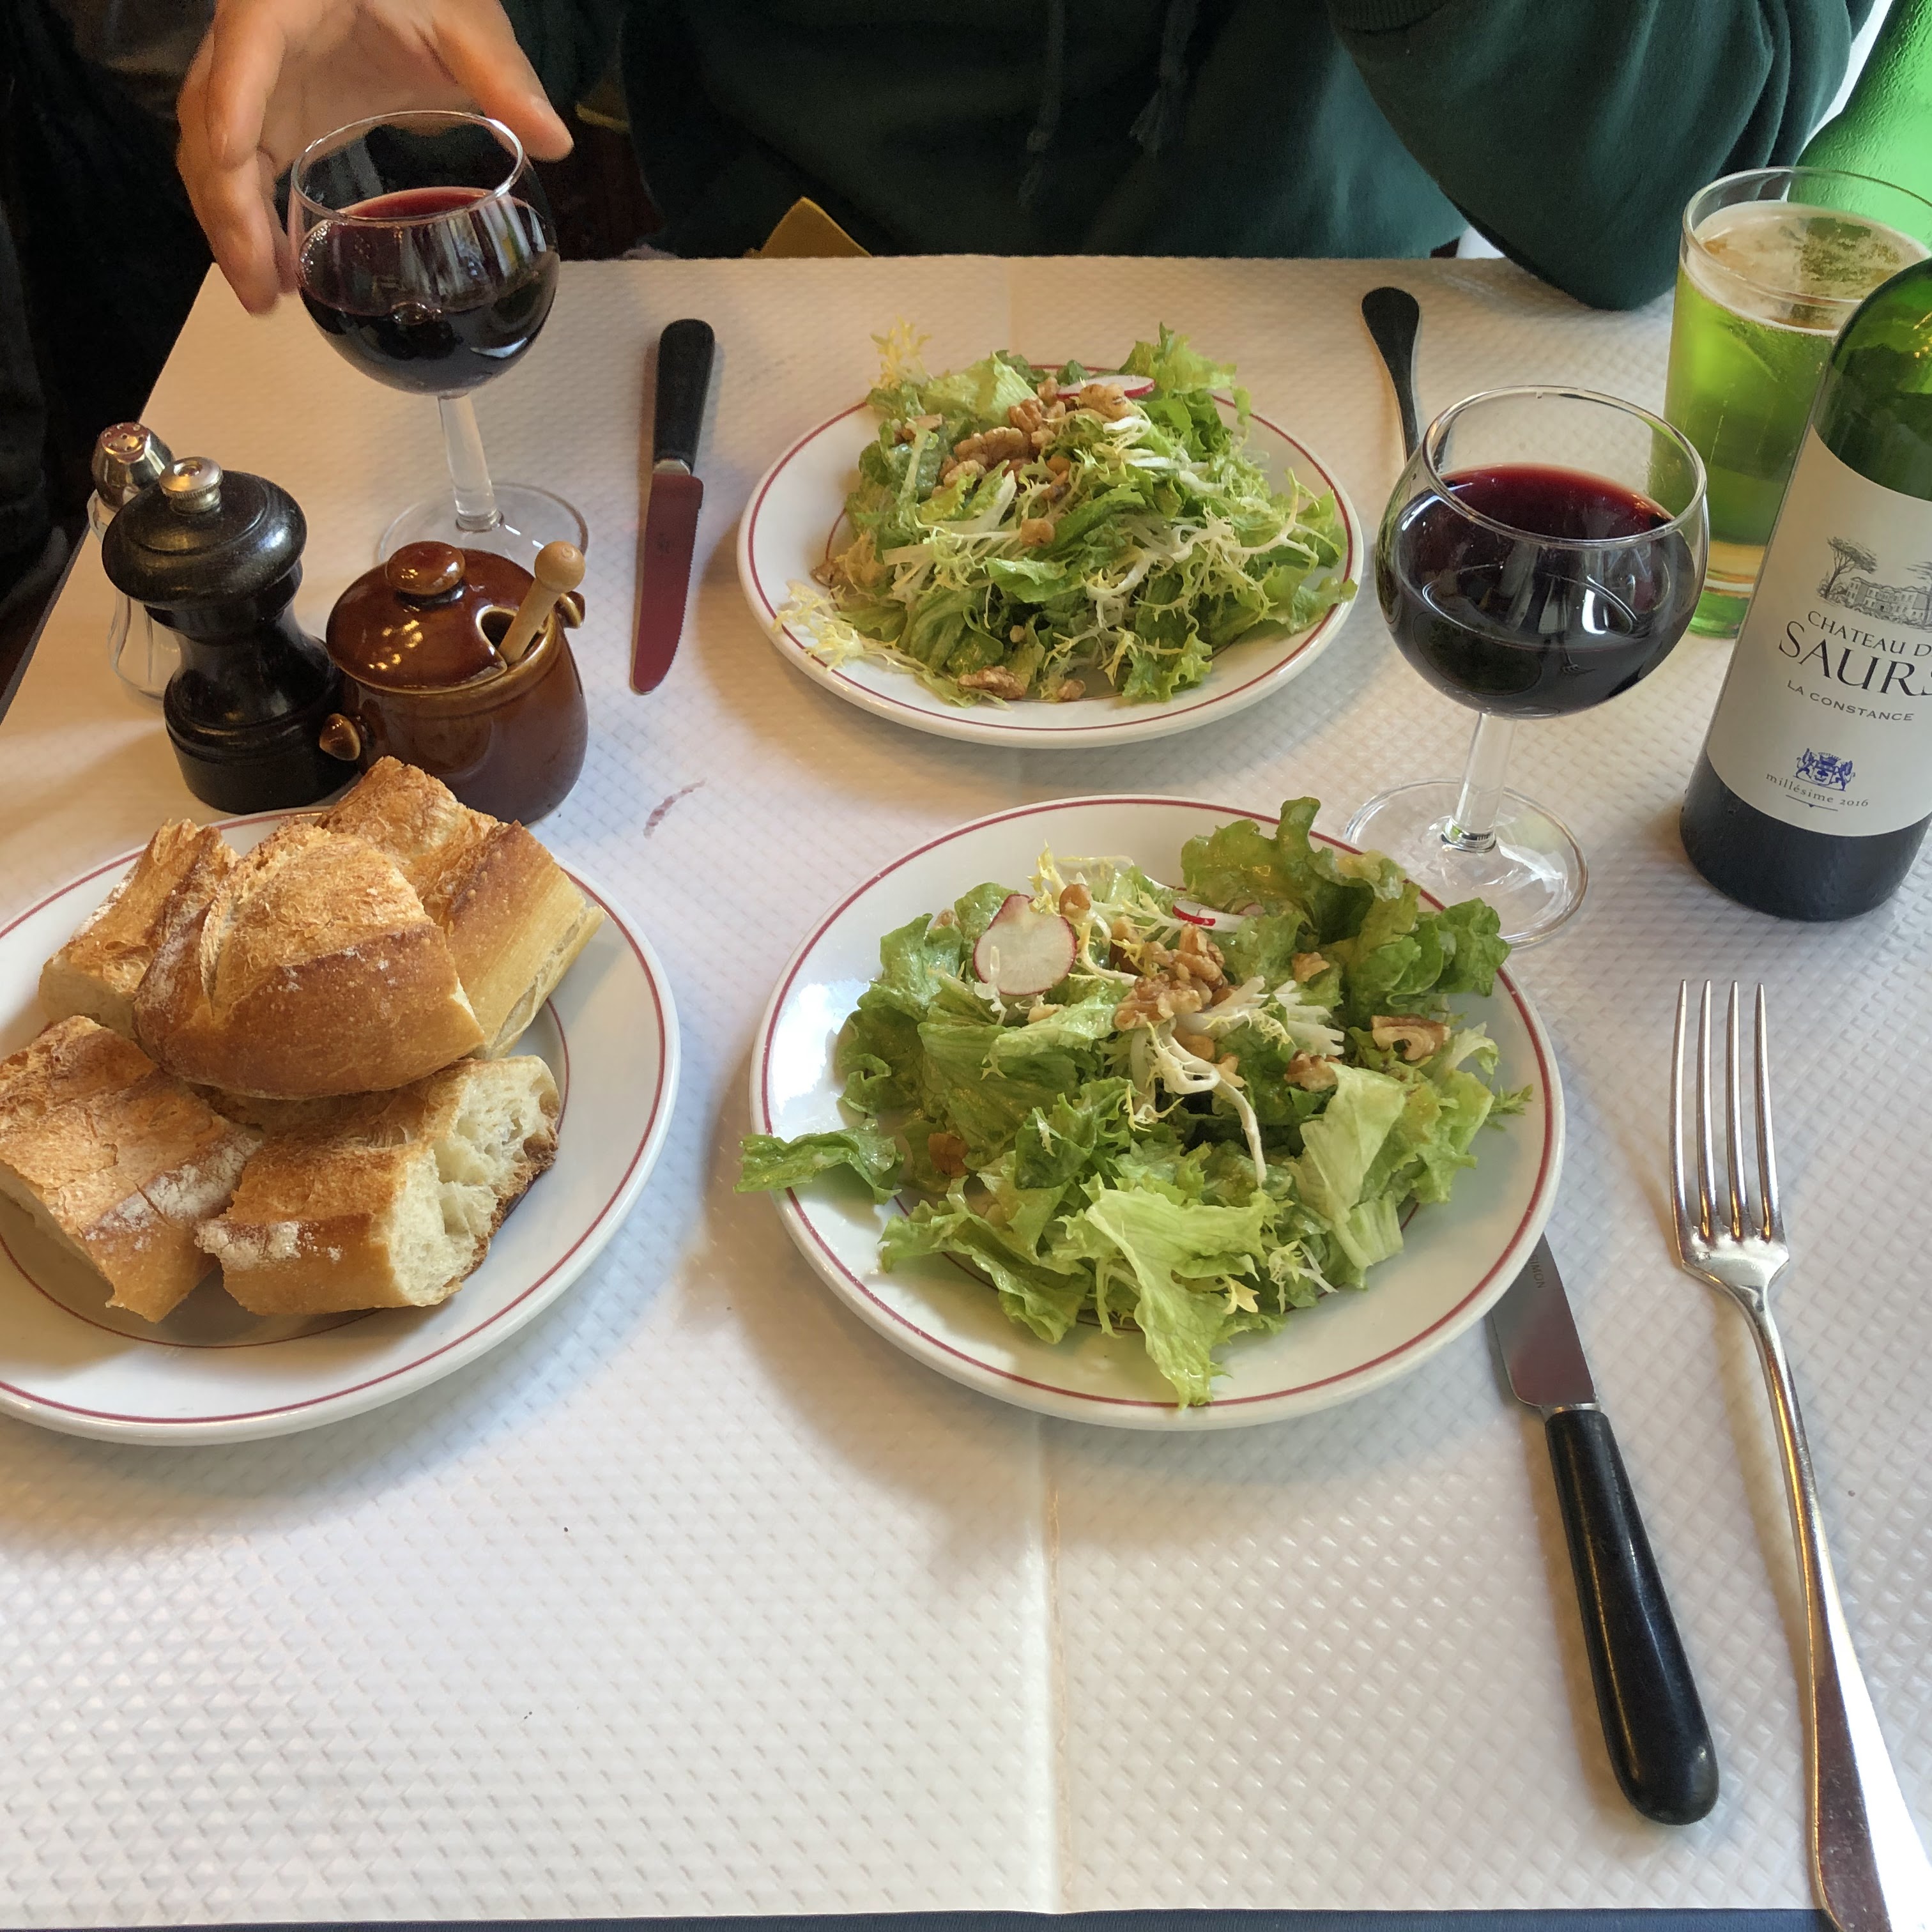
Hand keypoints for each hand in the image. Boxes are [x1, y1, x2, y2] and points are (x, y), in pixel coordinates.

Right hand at [177, 0, 573, 314]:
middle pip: (211, 112)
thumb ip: (504, 75)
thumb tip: (558, 140)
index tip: (239, 160)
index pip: (249, 42)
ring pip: (214, 148)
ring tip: (267, 295)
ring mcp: (256, 78)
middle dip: (227, 202)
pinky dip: (249, 217)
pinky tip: (278, 270)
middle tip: (262, 285)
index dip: (237, 99)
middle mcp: (255, 36)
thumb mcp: (468, 21)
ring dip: (231, 223)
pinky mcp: (271, 110)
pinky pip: (241, 164)